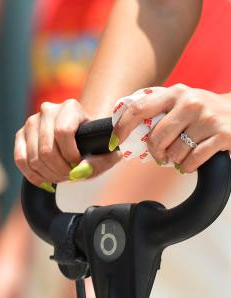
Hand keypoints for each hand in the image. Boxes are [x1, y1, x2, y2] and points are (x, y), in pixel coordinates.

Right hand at [14, 99, 120, 187]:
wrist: (78, 137)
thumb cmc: (91, 143)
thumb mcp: (104, 150)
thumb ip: (102, 161)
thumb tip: (82, 171)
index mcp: (70, 107)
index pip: (63, 132)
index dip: (71, 154)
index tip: (79, 163)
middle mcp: (47, 111)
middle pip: (46, 149)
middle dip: (59, 170)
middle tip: (70, 176)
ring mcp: (31, 122)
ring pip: (33, 158)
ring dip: (47, 175)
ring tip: (60, 177)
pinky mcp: (20, 135)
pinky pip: (20, 160)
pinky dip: (33, 175)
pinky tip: (45, 180)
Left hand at [112, 84, 230, 172]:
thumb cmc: (201, 110)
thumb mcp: (180, 100)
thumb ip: (156, 107)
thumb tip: (122, 126)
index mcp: (175, 92)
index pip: (139, 109)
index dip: (122, 128)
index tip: (115, 142)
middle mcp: (191, 102)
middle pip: (156, 138)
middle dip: (155, 152)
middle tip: (160, 155)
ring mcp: (208, 118)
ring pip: (175, 152)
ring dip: (174, 159)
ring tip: (182, 153)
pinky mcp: (223, 135)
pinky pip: (193, 160)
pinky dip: (188, 166)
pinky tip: (191, 162)